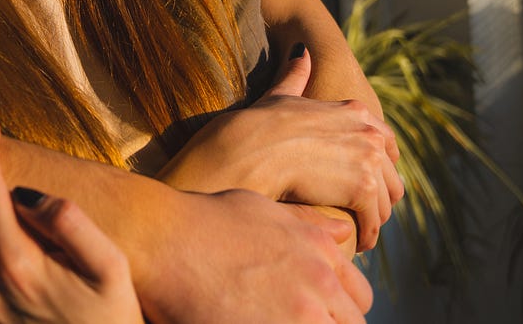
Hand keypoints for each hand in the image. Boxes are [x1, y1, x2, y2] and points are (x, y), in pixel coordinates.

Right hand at [135, 187, 372, 323]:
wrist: (163, 239)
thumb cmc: (204, 220)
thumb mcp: (263, 210)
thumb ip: (307, 225)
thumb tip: (342, 233)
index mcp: (320, 251)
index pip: (360, 298)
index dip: (341, 311)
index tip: (319, 315)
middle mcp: (318, 283)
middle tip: (292, 320)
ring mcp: (297, 315)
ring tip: (270, 322)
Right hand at [155, 47, 403, 250]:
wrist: (245, 151)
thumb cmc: (255, 126)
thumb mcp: (281, 95)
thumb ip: (296, 76)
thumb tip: (301, 51)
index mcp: (354, 110)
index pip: (385, 142)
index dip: (379, 166)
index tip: (366, 185)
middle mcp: (368, 131)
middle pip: (392, 174)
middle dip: (381, 198)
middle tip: (364, 216)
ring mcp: (368, 158)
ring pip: (387, 200)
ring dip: (376, 219)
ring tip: (362, 234)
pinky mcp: (362, 187)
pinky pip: (375, 219)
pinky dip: (368, 234)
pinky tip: (358, 243)